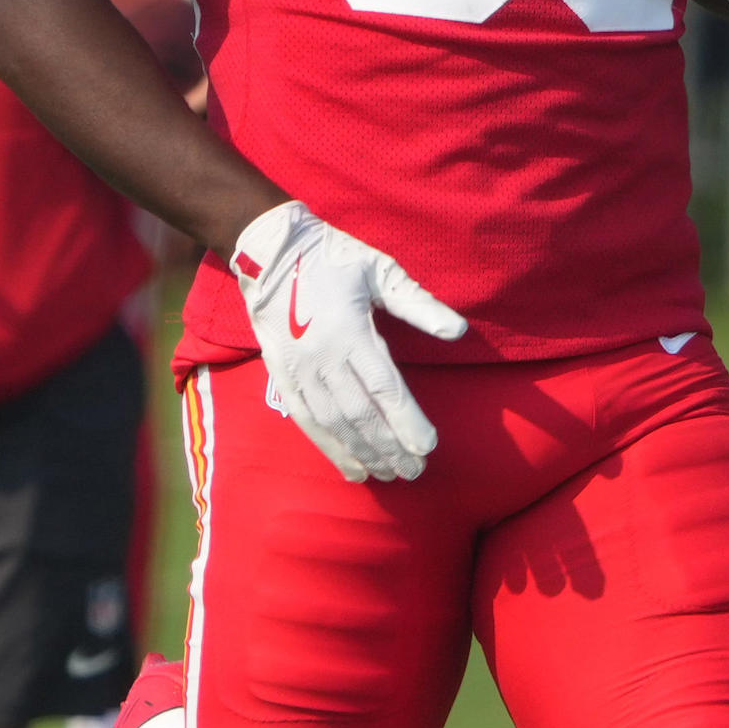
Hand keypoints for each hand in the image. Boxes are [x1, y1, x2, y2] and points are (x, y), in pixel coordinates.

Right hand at [228, 198, 471, 483]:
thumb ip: (419, 305)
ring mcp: (298, 370)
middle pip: (361, 414)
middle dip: (390, 447)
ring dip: (364, 453)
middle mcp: (322, 357)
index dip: (407, 421)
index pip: (384, 388)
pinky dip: (330, 448)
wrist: (269, 253)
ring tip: (390, 475)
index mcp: (349, 331)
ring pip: (334, 424)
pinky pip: (307, 422)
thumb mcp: (380, 271)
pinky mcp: (282, 377)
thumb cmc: (334, 258)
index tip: (428, 446)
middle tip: (415, 471)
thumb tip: (458, 331)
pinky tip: (352, 467)